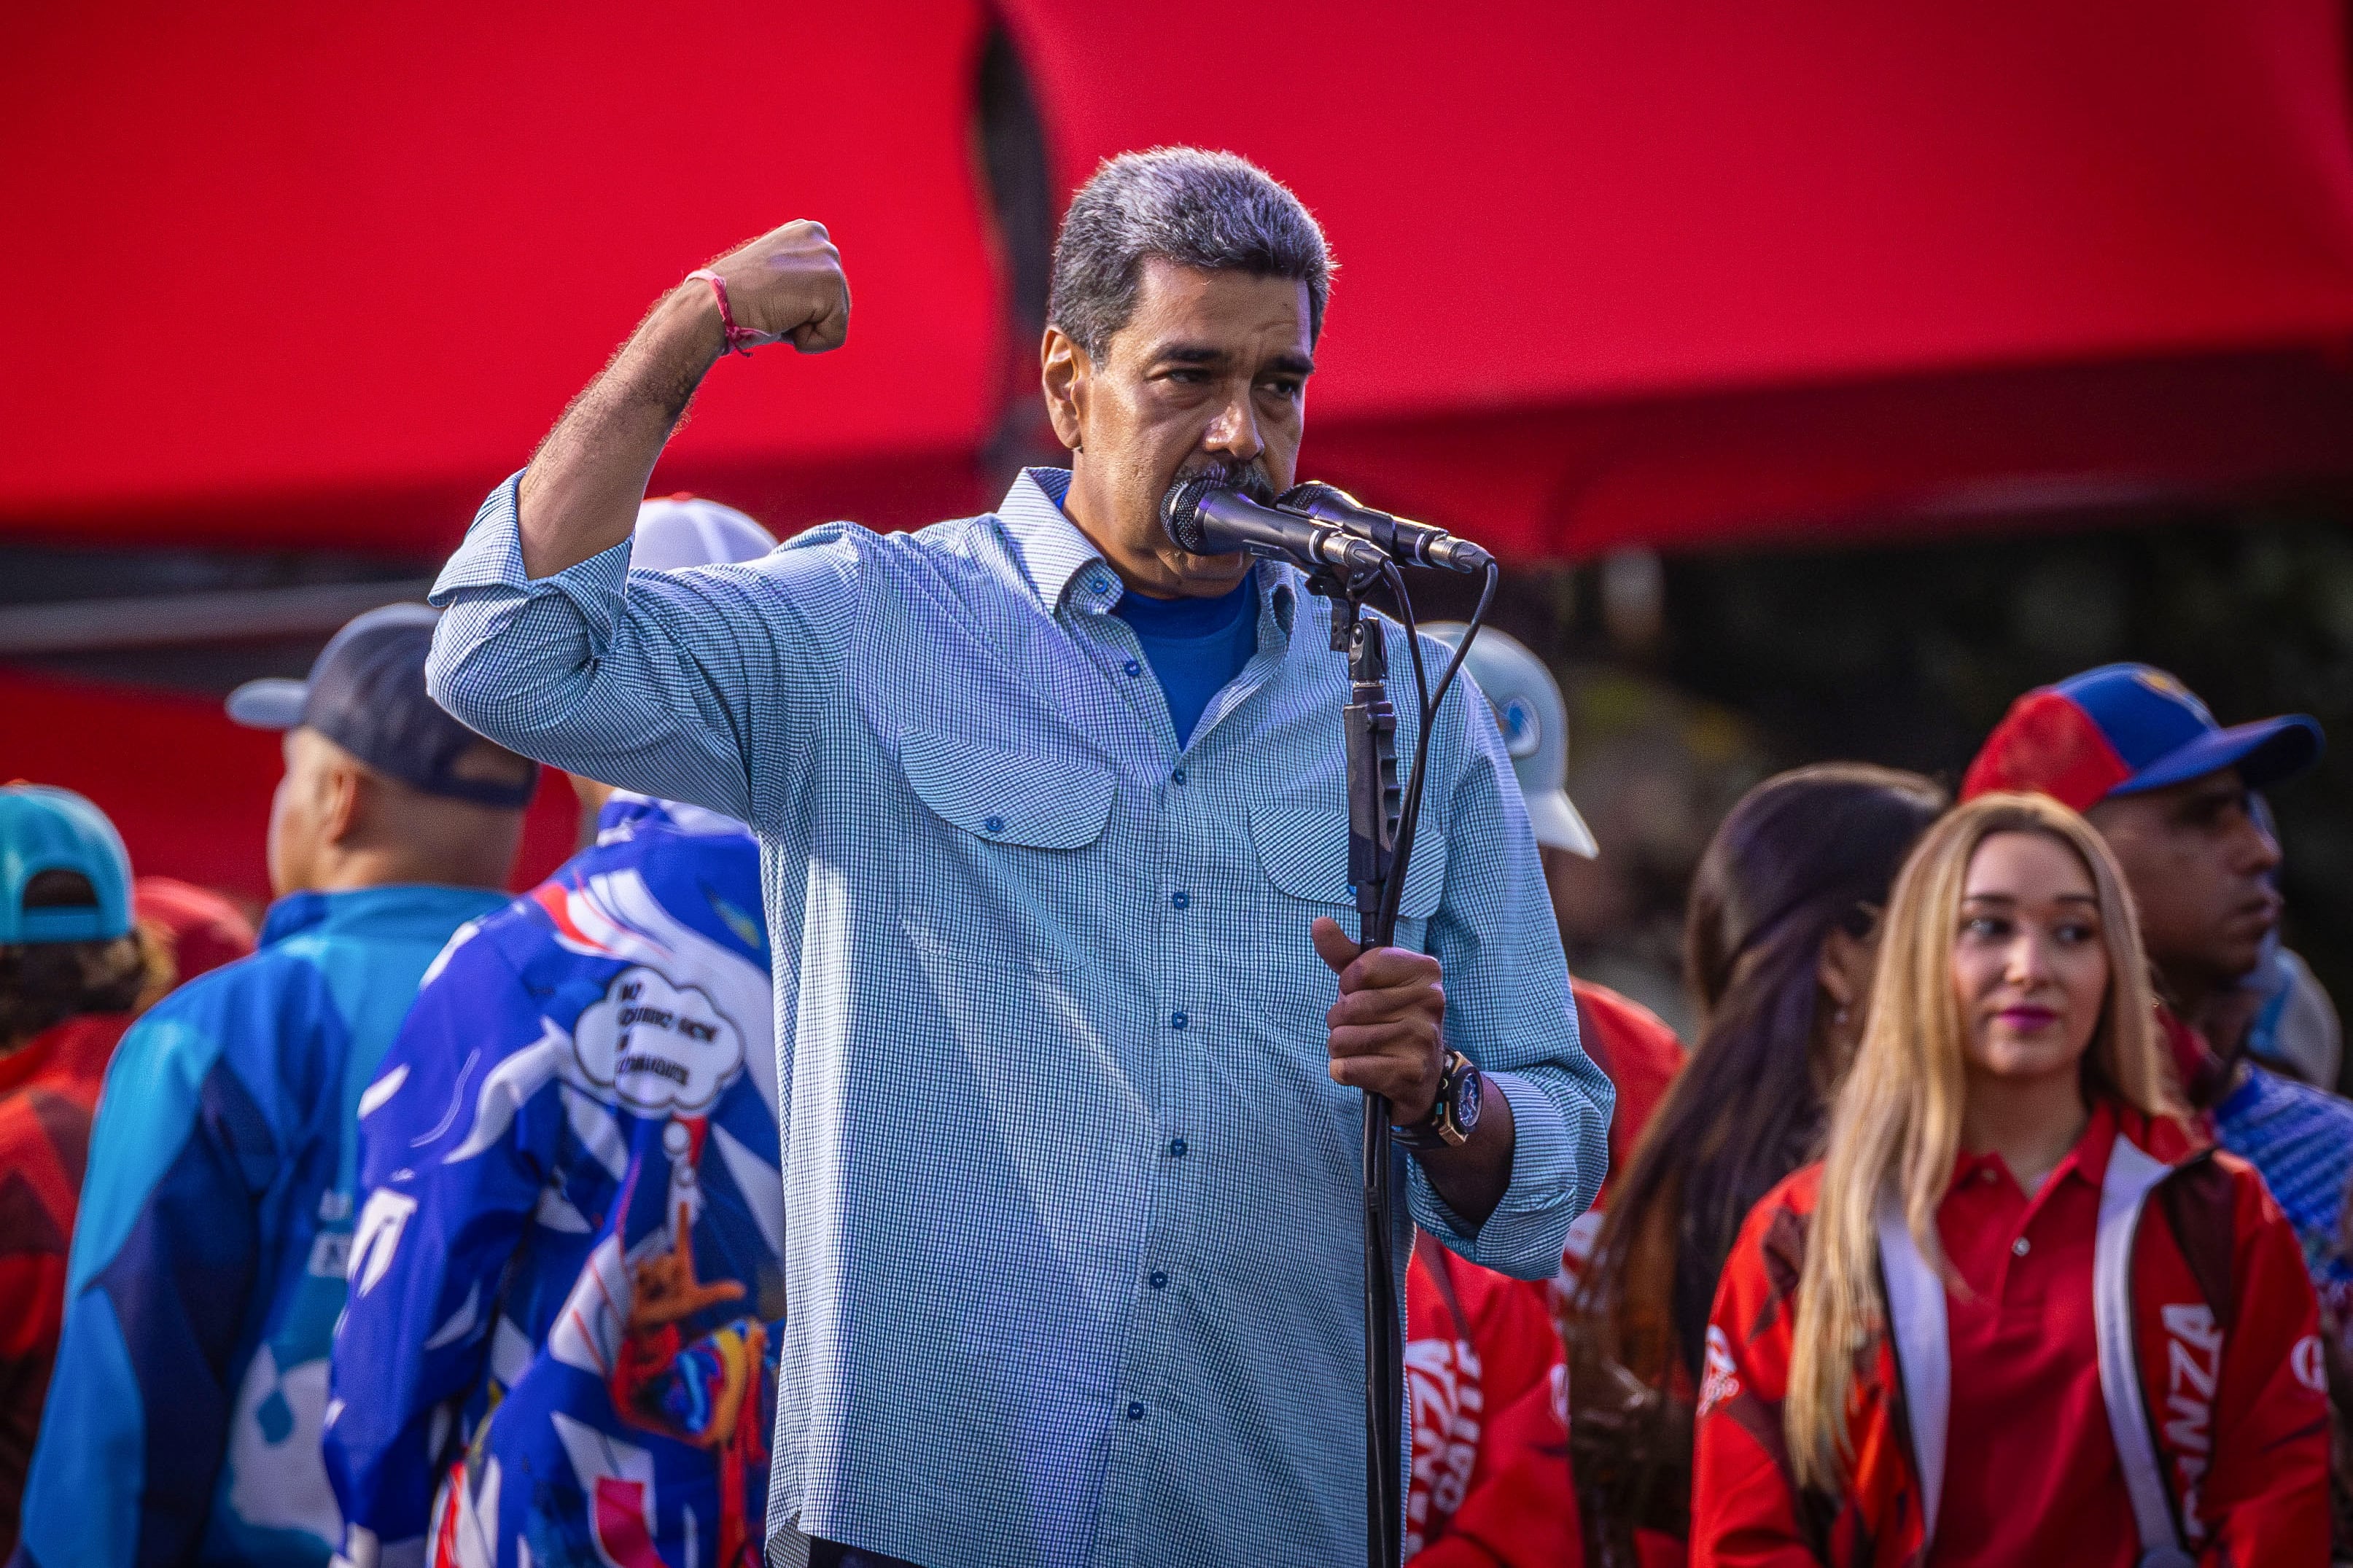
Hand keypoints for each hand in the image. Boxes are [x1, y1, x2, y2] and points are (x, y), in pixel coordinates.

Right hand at [627, 1202, 746, 1330]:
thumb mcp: (696, 1303)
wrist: (651, 1323)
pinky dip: (644, 1283)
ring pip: (655, 1265)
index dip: (683, 1221)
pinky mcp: (641, 1273)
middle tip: (669, 1292)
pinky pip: (642, 1270)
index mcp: (683, 1264)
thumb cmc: (675, 1312)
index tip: (683, 1202)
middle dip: (668, 1277)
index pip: (684, 1239)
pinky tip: (646, 1292)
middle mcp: (669, 1263)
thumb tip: (741, 1291)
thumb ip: (715, 1295)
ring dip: (656, 1283)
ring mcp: (654, 1268)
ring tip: (657, 1293)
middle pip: (667, 1258)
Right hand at [694, 219, 850, 354]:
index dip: (798, 305)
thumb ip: (799, 280)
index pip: (825, 288)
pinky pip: (835, 337)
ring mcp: (828, 259)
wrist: (714, 305)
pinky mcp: (830, 285)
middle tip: (770, 305)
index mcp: (806, 232)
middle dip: (805, 317)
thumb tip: (814, 300)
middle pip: (836, 303)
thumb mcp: (774, 278)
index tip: (769, 295)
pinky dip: (809, 343)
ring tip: (775, 310)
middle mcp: (820, 238)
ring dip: (805, 329)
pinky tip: (783, 321)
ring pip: (837, 320)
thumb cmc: (735, 299)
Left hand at [1312, 916, 1446, 1124]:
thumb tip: (1319, 923)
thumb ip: (1344, 953)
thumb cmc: (1389, 1017)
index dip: (1348, 983)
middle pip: (1350, 1006)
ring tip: (1360, 1048)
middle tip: (1360, 1026)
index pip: (1359, 969)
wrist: (1421, 1075)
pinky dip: (1342, 1070)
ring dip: (1340, 1046)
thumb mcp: (1369, 981)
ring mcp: (1423, 1038)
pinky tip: (1357, 1068)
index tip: (1361, 992)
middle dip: (1340, 1019)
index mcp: (1425, 970)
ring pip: (1344, 1038)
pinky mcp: (1411, 1073)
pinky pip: (1350, 1068)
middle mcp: (1431, 1001)